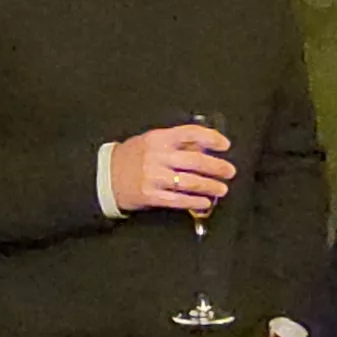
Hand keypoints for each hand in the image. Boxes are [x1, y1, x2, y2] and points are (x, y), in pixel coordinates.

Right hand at [110, 124, 234, 216]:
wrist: (106, 176)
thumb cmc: (133, 157)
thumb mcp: (152, 141)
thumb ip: (176, 143)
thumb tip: (204, 147)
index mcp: (159, 138)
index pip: (190, 133)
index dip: (211, 138)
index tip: (225, 145)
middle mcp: (157, 156)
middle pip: (195, 161)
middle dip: (217, 167)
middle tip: (230, 171)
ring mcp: (153, 176)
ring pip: (190, 182)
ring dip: (210, 186)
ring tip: (222, 189)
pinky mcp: (151, 195)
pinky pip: (178, 199)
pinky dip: (195, 201)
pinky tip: (205, 203)